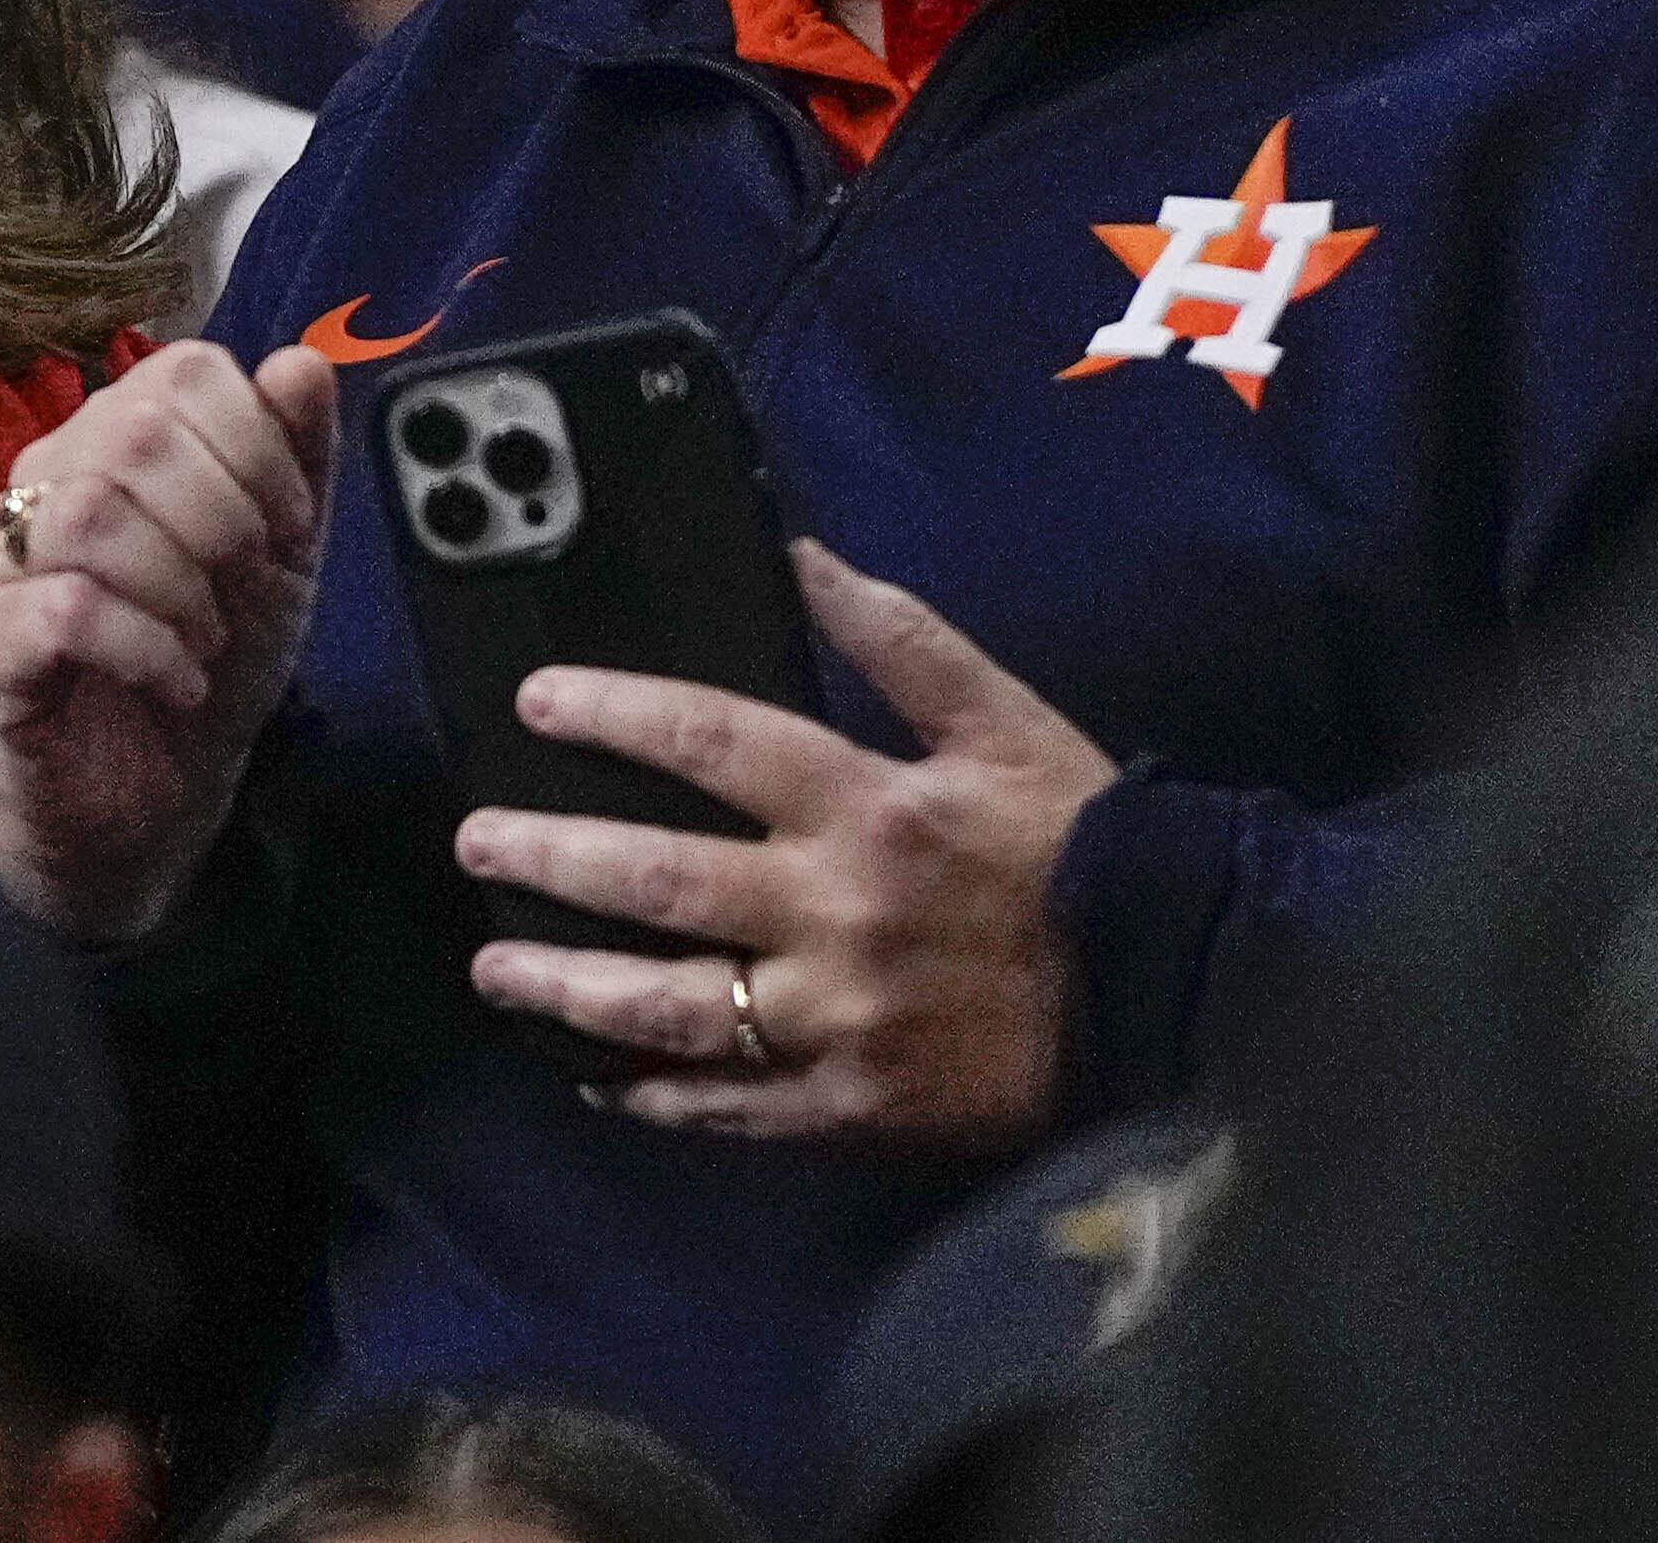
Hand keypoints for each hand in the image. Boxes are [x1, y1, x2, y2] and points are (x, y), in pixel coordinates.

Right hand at [0, 339, 338, 946]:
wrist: (148, 806)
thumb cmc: (202, 668)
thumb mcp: (281, 561)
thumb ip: (296, 460)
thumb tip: (302, 361)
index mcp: (111, 445)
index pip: (177, 372)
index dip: (255, 438)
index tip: (287, 519)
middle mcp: (45, 485)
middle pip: (130, 430)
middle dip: (221, 511)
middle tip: (242, 581)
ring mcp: (3, 564)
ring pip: (88, 514)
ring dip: (179, 583)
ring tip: (204, 638)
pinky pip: (63, 609)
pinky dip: (145, 646)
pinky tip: (175, 676)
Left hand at [456, 537, 1110, 1144]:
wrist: (1183, 993)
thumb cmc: (1086, 846)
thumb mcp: (1003, 722)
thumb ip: (898, 638)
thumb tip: (799, 554)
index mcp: (867, 807)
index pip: (708, 741)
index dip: (611, 714)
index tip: (534, 703)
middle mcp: (834, 912)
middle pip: (656, 880)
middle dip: (549, 857)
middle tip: (475, 839)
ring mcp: (838, 1017)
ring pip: (671, 1004)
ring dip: (567, 985)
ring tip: (496, 963)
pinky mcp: (854, 1101)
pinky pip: (733, 1102)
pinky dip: (654, 1092)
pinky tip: (591, 1075)